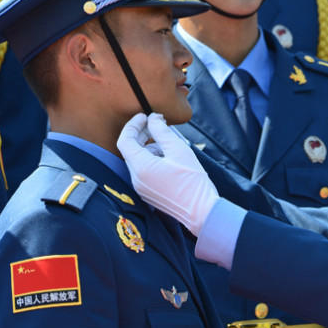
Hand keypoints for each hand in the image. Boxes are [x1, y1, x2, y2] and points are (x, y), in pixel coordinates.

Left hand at [117, 113, 218, 234]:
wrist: (202, 211)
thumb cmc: (192, 180)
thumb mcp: (179, 150)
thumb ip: (162, 131)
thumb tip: (153, 118)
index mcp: (141, 167)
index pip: (125, 140)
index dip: (133, 125)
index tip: (145, 116)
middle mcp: (136, 179)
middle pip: (130, 150)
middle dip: (141, 135)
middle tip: (156, 125)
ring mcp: (141, 188)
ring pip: (138, 161)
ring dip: (149, 148)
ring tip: (169, 145)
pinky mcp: (148, 194)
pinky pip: (143, 172)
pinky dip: (152, 160)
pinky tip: (170, 159)